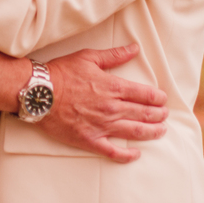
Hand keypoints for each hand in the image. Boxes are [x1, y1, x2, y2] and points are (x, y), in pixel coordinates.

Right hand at [38, 44, 168, 162]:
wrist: (38, 92)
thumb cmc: (62, 72)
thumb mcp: (89, 57)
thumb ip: (114, 55)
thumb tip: (134, 49)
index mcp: (112, 87)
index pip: (143, 94)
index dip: (157, 98)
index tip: (163, 99)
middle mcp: (111, 107)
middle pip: (143, 113)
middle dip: (158, 115)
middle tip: (165, 115)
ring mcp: (101, 125)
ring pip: (134, 131)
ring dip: (151, 132)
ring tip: (160, 131)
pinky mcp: (89, 139)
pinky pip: (112, 151)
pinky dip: (126, 154)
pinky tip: (136, 154)